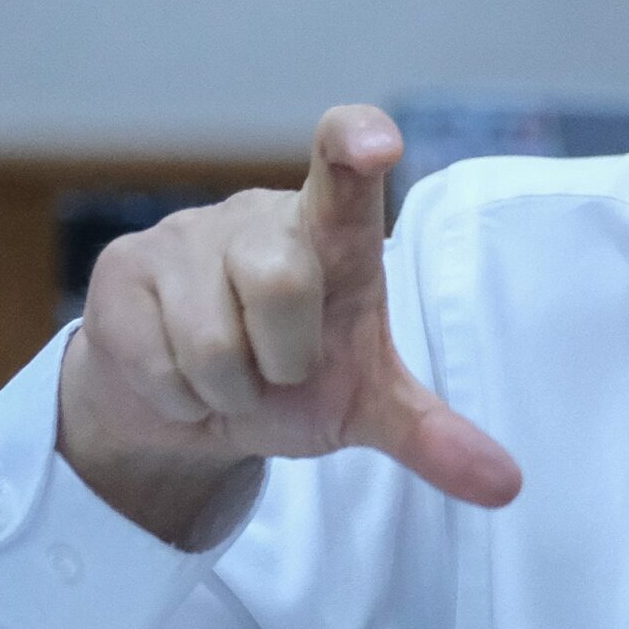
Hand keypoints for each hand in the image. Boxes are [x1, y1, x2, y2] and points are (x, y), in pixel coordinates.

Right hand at [58, 104, 521, 542]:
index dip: (354, 144)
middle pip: (281, 283)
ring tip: (228, 374)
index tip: (376, 141)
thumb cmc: (287, 375)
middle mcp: (259, 218)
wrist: (180, 401)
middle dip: (283, 359)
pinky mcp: (121, 268)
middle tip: (279, 369)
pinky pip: (156, 360)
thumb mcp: (361, 404)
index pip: (343, 166)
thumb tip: (507, 486)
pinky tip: (179, 376)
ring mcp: (183, 235)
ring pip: (210, 339)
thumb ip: (430, 434)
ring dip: (227, 387)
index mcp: (331, 234)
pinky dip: (178, 396)